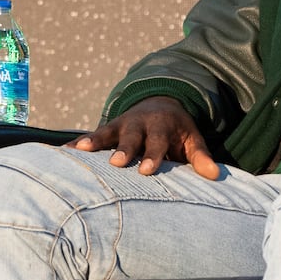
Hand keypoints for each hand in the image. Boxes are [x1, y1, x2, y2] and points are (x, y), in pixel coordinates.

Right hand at [68, 96, 220, 178]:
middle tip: (117, 163)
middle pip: (131, 137)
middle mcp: (139, 123)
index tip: (147, 171)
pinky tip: (64, 154)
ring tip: (80, 152)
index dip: (153, 156)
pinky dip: (78, 144)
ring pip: (107, 133)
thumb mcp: (192, 139)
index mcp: (161, 126)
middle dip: (124, 149)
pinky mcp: (107, 130)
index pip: (158, 143)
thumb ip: (200, 157)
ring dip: (95, 142)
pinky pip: (91, 136)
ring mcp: (121, 125)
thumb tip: (216, 176)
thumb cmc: (177, 131)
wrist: (161, 103)